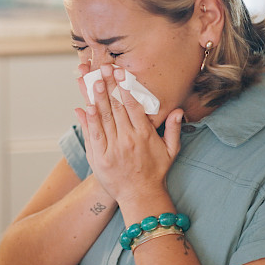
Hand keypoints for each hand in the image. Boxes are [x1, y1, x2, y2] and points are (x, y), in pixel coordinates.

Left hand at [74, 64, 182, 208]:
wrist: (140, 196)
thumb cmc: (156, 172)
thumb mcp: (171, 151)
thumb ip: (174, 129)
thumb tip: (178, 110)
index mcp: (145, 135)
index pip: (133, 106)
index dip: (125, 87)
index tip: (120, 73)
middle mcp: (128, 140)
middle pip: (116, 108)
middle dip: (110, 86)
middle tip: (103, 68)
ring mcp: (113, 149)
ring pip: (104, 118)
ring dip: (98, 98)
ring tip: (93, 80)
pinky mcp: (100, 158)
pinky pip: (94, 135)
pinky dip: (89, 120)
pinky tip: (86, 106)